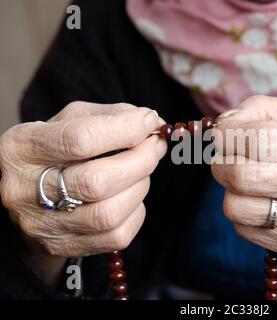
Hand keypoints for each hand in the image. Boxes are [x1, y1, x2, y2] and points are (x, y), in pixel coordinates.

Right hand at [0, 102, 166, 284]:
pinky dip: (135, 211)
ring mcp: (43, 225)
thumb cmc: (57, 151)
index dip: (125, 130)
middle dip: (140, 160)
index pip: (79, 139)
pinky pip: (117, 235)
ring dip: (140, 186)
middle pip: (97, 182)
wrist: (29, 197)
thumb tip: (152, 122)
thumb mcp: (71, 121)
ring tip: (141, 171)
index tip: (150, 122)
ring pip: (110, 213)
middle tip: (156, 146)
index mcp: (21, 148)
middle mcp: (24, 190)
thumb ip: (111, 116)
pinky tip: (129, 196)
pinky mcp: (63, 247)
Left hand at [212, 96, 276, 275]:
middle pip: (244, 176)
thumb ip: (266, 110)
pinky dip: (244, 213)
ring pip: (238, 208)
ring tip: (245, 181)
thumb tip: (224, 123)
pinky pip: (246, 230)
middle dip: (220, 163)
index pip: (261, 139)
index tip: (221, 134)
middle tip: (224, 157)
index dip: (228, 135)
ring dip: (229, 191)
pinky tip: (262, 202)